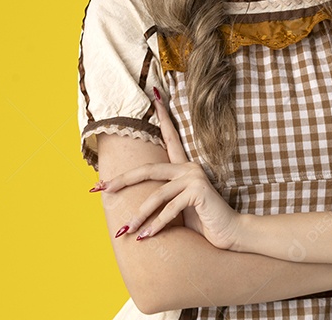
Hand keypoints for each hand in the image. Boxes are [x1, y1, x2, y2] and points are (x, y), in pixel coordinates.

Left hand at [102, 88, 243, 249]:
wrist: (231, 234)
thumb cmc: (204, 222)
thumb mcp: (178, 208)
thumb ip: (163, 200)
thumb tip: (136, 207)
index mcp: (184, 167)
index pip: (170, 137)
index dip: (162, 117)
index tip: (155, 95)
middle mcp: (188, 167)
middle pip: (148, 169)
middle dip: (122, 180)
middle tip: (100, 188)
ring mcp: (194, 177)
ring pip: (157, 195)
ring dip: (139, 216)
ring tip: (126, 230)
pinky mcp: (198, 191)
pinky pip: (169, 209)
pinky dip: (156, 226)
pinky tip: (146, 237)